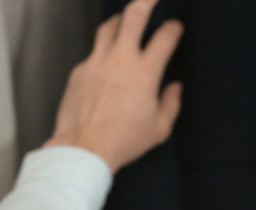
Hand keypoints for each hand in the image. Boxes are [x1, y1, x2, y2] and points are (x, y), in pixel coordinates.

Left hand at [44, 0, 183, 172]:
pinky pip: (93, 53)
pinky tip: (107, 63)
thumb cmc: (124, 141)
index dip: (173, 28)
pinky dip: (103, 52)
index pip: (164, 38)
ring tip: (125, 20)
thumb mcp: (160, 128)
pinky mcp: (79, 70)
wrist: (84, 148)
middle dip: (145, 1)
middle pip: (133, 16)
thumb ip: (171, 103)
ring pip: (108, 26)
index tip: (176, 27)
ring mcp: (96, 62)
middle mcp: (120, 60)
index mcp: (145, 73)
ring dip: (119, 19)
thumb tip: (174, 88)